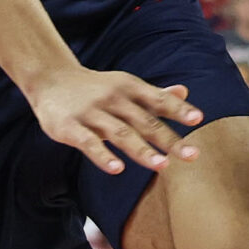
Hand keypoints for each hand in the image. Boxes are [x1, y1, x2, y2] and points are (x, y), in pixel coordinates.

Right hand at [29, 61, 203, 175]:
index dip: (178, 109)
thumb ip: (154, 94)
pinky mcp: (69, 127)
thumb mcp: (124, 86)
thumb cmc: (96, 88)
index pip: (158, 100)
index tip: (198, 120)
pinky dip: (103, 156)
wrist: (50, 79)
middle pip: (145, 121)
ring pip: (120, 133)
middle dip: (169, 139)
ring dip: (142, 150)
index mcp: (129, 88)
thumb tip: (185, 92)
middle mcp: (113, 99)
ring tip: (162, 166)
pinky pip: (88, 143)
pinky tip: (118, 169)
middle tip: (192, 155)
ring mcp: (91, 113)